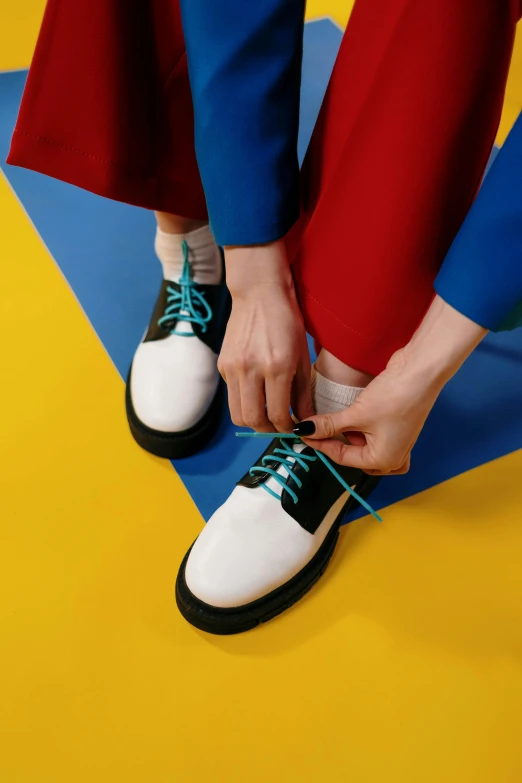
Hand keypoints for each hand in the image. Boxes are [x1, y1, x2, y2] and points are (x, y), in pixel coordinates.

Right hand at [218, 241, 313, 431]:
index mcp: (277, 367)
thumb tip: (304, 420)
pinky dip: (245, 401)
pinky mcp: (223, 365)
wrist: (259, 293)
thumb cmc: (287, 321)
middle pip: (253, 420)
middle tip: (279, 426)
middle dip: (268, 430)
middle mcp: (252, 370)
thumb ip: (302, 392)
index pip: (278, 414)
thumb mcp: (301, 355)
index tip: (293, 427)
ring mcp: (233, 368)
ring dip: (253, 420)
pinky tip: (257, 392)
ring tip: (267, 416)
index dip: (286, 428)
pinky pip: (232, 395)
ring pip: (238, 413)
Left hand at [295, 296, 486, 472]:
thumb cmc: (394, 397)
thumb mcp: (356, 414)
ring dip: (349, 436)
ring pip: (365, 447)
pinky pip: (375, 437)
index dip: (320, 443)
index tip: (303, 432)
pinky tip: (355, 418)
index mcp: (384, 460)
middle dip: (336, 443)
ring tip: (336, 421)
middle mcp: (394, 457)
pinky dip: (362, 431)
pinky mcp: (399, 427)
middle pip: (355, 456)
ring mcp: (399, 442)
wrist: (420, 372)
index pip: (342, 457)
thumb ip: (329, 425)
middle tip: (317, 429)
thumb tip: (306, 430)